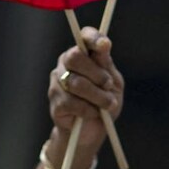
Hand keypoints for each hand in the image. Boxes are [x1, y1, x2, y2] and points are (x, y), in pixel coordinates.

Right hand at [38, 26, 123, 168]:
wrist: (93, 131)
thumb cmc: (104, 101)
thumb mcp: (112, 83)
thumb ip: (106, 65)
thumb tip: (104, 46)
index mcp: (83, 53)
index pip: (84, 37)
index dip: (93, 38)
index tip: (105, 45)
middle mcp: (66, 63)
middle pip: (74, 57)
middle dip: (96, 73)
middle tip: (108, 85)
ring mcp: (57, 82)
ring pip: (75, 82)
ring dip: (97, 96)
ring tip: (108, 104)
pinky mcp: (55, 102)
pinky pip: (72, 102)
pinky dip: (88, 109)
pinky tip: (93, 113)